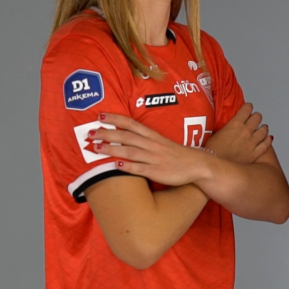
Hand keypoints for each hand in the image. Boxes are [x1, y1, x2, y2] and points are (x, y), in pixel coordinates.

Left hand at [91, 113, 209, 186]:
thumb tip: (124, 137)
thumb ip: (145, 140)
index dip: (115, 119)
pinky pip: (140, 169)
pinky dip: (127, 166)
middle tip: (90, 132)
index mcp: (153, 136)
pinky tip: (115, 165)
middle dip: (107, 133)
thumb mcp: (162, 142)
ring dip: (112, 149)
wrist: (198, 165)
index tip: (100, 116)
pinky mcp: (157, 172)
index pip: (131, 124)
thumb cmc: (177, 155)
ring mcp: (154, 158)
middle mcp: (152, 145)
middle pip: (126, 136)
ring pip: (130, 151)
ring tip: (96, 148)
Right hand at [205, 103, 271, 163]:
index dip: (248, 107)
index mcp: (235, 124)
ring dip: (263, 128)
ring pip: (264, 130)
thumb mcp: (215, 134)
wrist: (216, 167)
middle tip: (255, 118)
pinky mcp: (255, 153)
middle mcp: (246, 131)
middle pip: (257, 118)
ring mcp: (252, 142)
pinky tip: (268, 138)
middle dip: (256, 116)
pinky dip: (268, 140)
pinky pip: (266, 144)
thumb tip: (227, 127)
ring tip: (262, 128)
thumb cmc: (211, 151)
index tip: (248, 107)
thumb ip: (225, 128)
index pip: (246, 109)